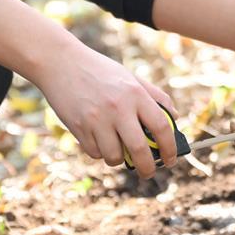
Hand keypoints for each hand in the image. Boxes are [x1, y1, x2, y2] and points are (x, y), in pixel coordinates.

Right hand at [35, 38, 178, 179]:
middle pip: (139, 149)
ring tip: (118, 151)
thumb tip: (174, 117)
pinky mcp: (79, 127)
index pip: (161, 126)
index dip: (170, 147)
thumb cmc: (99, 70)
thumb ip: (154, 95)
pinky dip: (100, 152)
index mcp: (135, 93)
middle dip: (147, 167)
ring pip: (114, 156)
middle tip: (149, 172)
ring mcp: (97, 119)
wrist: (60, 62)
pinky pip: (95, 152)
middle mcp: (118, 107)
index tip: (170, 160)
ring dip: (119, 160)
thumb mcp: (130, 76)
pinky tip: (98, 140)